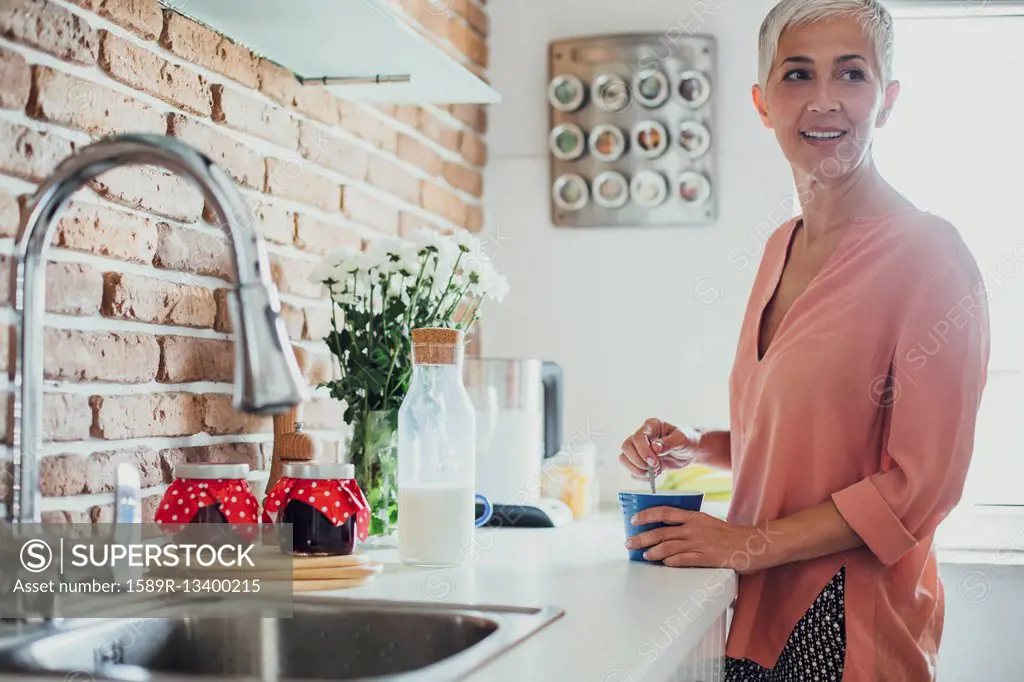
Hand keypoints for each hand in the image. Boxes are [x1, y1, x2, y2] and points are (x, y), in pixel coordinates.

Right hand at [619, 418, 699, 478]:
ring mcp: (639, 448)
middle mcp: (642, 435)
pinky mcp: (640, 460)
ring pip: (624, 458)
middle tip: (655, 467)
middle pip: (626, 448)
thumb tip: (655, 447)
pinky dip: (640, 476)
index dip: (643, 451)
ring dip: (637, 469)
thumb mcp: (682, 439)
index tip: (655, 462)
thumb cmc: (687, 440)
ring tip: (654, 473)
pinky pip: (632, 470)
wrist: (690, 450)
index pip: (637, 437)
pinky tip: (653, 475)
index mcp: (651, 426)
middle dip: (638, 462)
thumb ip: (668, 442)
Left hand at [625, 507, 773, 574]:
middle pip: (661, 531)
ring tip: (644, 556)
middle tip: (629, 543)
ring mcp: (700, 543)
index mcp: (695, 517)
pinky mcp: (707, 558)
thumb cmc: (732, 536)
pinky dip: (671, 562)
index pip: (665, 512)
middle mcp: (694, 528)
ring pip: (668, 546)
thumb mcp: (709, 524)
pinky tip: (664, 564)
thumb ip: (691, 526)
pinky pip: (683, 560)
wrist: (754, 544)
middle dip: (642, 537)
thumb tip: (669, 533)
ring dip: (653, 552)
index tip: (634, 519)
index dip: (647, 515)